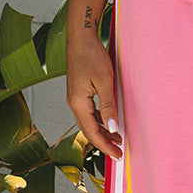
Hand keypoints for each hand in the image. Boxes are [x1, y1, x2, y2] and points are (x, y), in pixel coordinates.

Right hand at [66, 36, 122, 160]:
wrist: (81, 39)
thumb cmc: (92, 56)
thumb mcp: (105, 82)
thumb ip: (109, 107)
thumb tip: (113, 128)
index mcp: (78, 103)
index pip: (92, 133)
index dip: (105, 146)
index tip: (117, 154)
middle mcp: (74, 104)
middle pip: (89, 130)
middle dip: (104, 143)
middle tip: (119, 151)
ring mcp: (75, 99)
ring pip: (89, 123)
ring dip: (102, 132)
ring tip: (118, 138)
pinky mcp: (78, 93)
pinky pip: (88, 113)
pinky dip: (99, 121)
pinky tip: (109, 122)